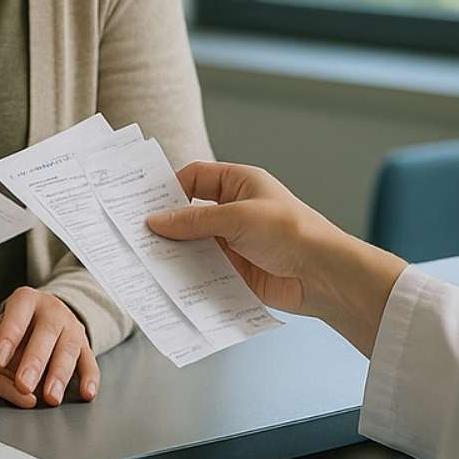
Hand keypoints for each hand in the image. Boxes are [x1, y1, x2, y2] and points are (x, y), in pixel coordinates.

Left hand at [0, 286, 98, 404]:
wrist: (48, 310)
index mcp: (27, 300)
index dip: (8, 337)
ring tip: (51, 398)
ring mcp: (72, 327)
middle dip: (34, 362)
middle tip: (23, 385)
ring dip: (59, 376)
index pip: (17, 316)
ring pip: (68, 350)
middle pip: (46, 335)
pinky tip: (86, 394)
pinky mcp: (86, 345)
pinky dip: (89, 379)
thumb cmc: (16, 321)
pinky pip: (91, 362)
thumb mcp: (1, 318)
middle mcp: (52, 310)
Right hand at [146, 161, 404, 355]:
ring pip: (194, 244)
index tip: (143, 204)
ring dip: (174, 251)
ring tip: (144, 259)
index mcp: (239, 184)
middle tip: (135, 233)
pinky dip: (187, 275)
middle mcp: (234, 211)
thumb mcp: (238, 217)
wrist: (323, 275)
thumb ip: (194, 220)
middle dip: (167, 223)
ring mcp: (234, 242)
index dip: (169, 188)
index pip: (195, 178)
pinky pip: (203, 270)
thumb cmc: (289, 232)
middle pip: (190, 213)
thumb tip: (155, 220)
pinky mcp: (235, 270)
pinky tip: (168, 281)